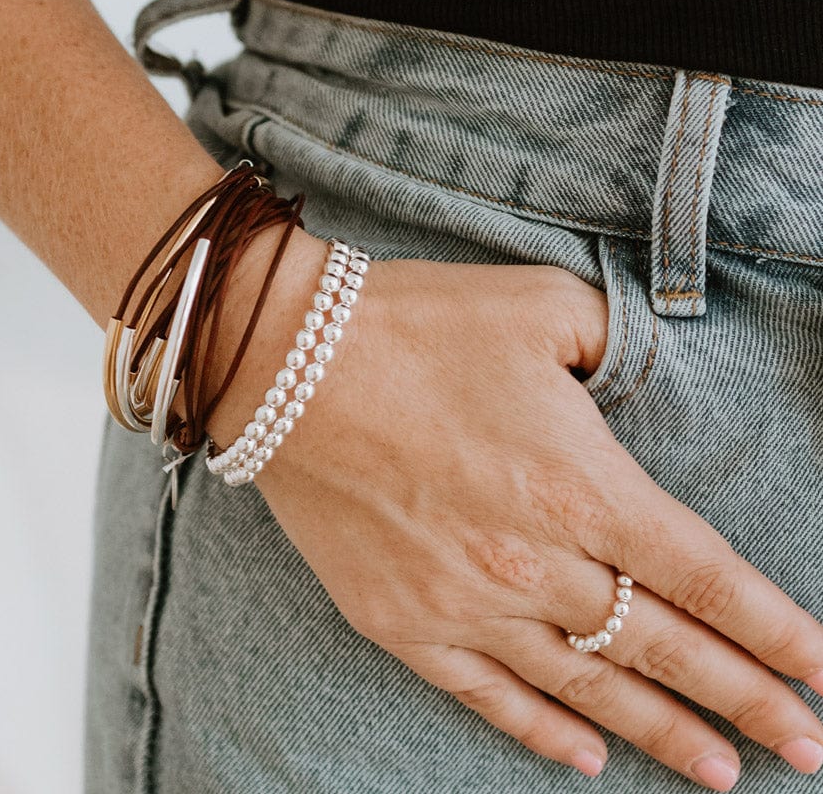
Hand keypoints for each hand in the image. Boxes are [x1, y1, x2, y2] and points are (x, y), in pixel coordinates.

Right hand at [205, 232, 822, 789]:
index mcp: (577, 482)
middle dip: (746, 699)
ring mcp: (463, 602)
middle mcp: (531, 560)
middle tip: (808, 749)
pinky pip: (488, 693)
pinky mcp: (401, 619)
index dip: (774, 631)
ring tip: (722, 770)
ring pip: (586, 686)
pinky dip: (543, 728)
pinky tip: (587, 756)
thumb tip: (637, 370)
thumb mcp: (538, 305)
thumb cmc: (414, 325)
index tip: (822, 674)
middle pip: (661, 647)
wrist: (283, 360)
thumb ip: (611, 341)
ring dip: (661, 731)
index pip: (704, 576)